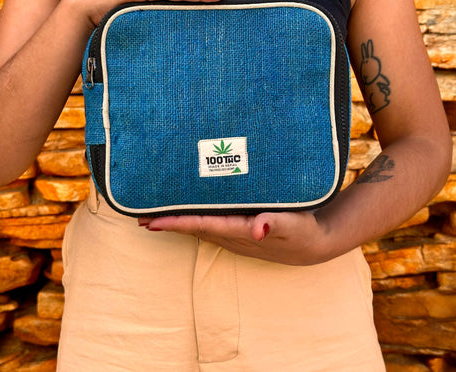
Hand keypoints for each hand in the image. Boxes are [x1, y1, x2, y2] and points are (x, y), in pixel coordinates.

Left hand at [139, 211, 330, 265]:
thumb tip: (258, 229)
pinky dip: (194, 220)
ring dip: (177, 223)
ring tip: (155, 216)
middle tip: (139, 216)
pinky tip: (189, 213)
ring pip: (200, 228)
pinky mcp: (242, 232)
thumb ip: (275, 224)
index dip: (175, 223)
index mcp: (241, 231)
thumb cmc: (304, 231)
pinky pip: (211, 226)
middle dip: (167, 223)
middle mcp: (233, 236)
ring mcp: (236, 236)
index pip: (202, 225)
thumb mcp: (294, 224)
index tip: (151, 221)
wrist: (316, 243)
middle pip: (193, 228)